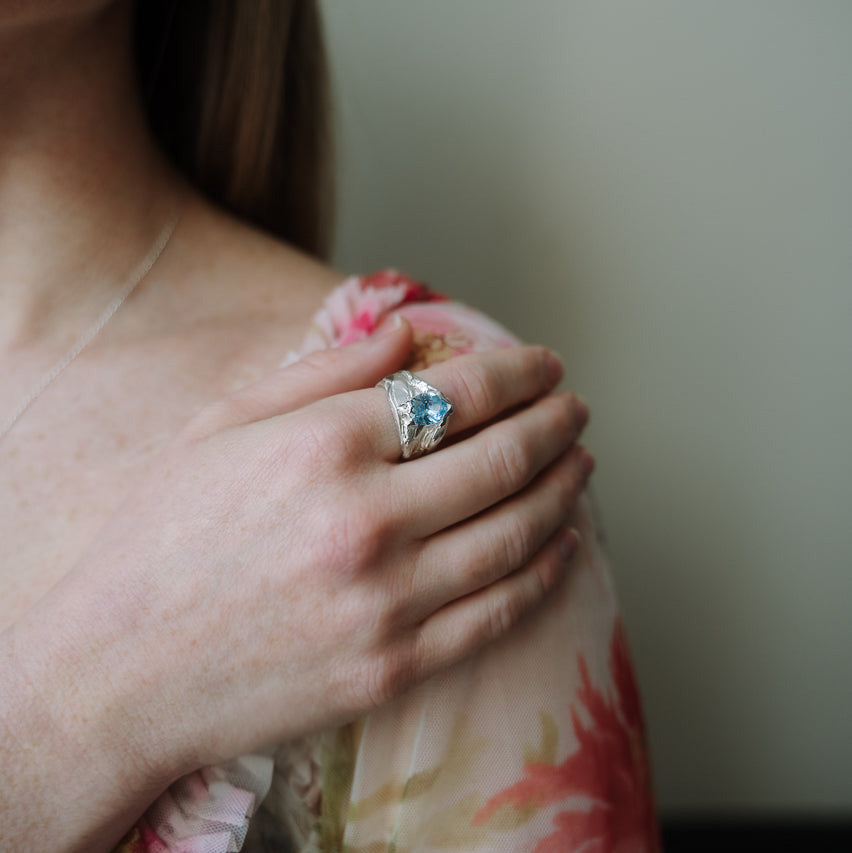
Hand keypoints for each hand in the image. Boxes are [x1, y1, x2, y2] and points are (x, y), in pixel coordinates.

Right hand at [16, 316, 592, 785]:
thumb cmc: (163, 537)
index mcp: (323, 447)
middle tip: (575, 408)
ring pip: (517, 535)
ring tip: (580, 463)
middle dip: (556, 425)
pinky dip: (545, 570)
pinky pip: (498, 611)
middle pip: (504, 460)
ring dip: (564, 491)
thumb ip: (323, 372)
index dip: (520, 373)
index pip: (461, 395)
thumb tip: (408, 333)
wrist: (120, 670)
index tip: (545, 365)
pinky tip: (562, 544)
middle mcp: (367, 521)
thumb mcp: (223, 427)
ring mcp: (387, 602)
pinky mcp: (394, 668)